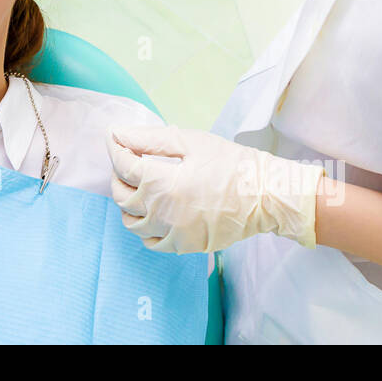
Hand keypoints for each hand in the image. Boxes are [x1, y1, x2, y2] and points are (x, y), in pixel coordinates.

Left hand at [107, 126, 323, 254]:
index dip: (115, 150)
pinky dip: (145, 228)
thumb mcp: (191, 141)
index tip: (115, 140)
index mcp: (162, 183)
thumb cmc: (231, 163)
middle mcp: (162, 213)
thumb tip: (117, 134)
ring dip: (128, 204)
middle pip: (121, 197)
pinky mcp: (185, 246)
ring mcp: (173, 234)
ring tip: (139, 189)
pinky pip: (152, 242)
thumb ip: (149, 139)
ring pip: (132, 223)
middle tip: (127, 163)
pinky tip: (153, 213)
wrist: (266, 195)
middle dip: (118, 176)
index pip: (123, 167)